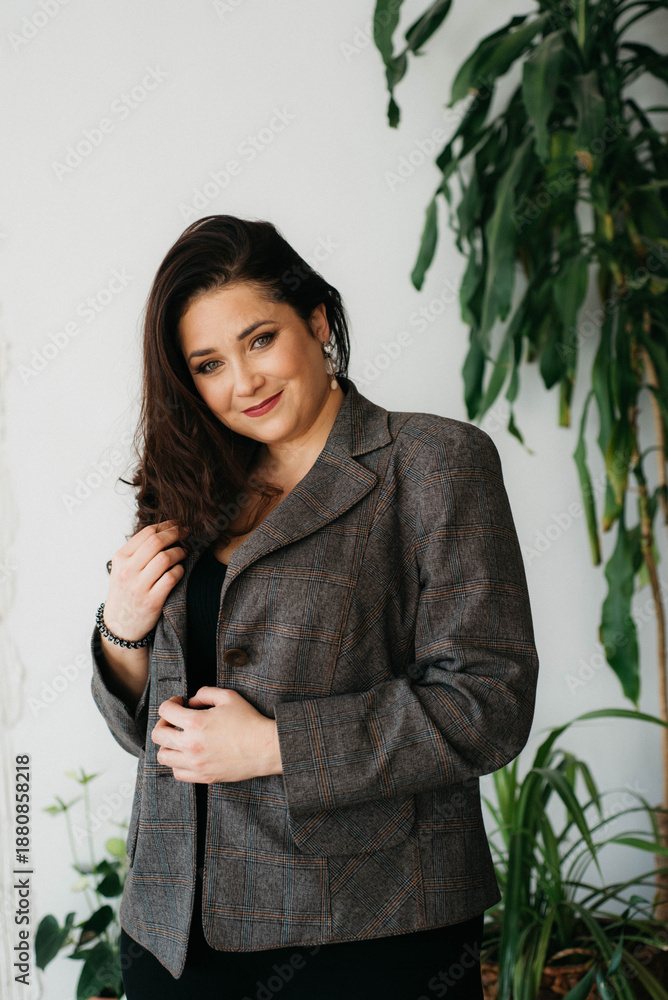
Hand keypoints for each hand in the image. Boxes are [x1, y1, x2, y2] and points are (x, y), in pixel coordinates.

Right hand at [104, 519, 190, 641]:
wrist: (120, 625)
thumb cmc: (125, 592)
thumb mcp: (122, 569)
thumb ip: (138, 551)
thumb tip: (164, 530)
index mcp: (120, 558)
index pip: (146, 533)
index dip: (166, 525)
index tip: (177, 524)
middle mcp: (127, 570)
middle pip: (157, 542)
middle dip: (176, 533)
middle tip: (187, 532)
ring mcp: (139, 586)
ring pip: (166, 558)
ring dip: (180, 551)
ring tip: (185, 552)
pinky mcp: (152, 600)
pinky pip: (172, 577)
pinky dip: (180, 570)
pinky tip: (180, 569)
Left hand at [151, 689, 282, 782]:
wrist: (265, 748)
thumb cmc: (249, 721)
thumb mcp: (228, 696)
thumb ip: (205, 693)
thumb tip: (191, 701)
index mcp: (195, 722)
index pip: (164, 711)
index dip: (170, 703)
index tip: (179, 703)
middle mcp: (191, 744)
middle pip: (158, 735)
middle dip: (164, 723)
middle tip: (175, 721)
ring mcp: (196, 763)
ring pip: (163, 757)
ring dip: (168, 745)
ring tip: (179, 739)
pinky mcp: (203, 776)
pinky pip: (177, 773)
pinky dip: (177, 764)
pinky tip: (188, 755)